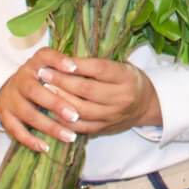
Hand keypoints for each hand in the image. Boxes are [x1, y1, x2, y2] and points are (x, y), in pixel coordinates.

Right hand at [0, 47, 82, 153]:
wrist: (8, 88)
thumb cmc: (40, 78)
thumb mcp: (51, 65)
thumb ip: (66, 67)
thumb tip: (88, 70)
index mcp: (34, 63)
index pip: (45, 57)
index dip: (58, 61)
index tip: (74, 68)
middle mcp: (20, 79)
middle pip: (34, 90)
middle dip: (55, 104)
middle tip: (75, 115)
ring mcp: (11, 98)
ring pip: (28, 114)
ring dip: (49, 127)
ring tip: (69, 137)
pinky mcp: (5, 116)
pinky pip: (16, 130)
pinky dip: (30, 140)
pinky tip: (45, 147)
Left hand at [34, 56, 161, 137]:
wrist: (146, 105)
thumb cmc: (127, 79)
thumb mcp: (120, 65)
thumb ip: (98, 65)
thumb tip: (65, 59)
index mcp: (126, 77)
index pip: (99, 69)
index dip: (78, 65)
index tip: (59, 60)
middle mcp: (121, 97)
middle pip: (87, 90)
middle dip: (62, 81)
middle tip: (43, 73)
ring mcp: (113, 116)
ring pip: (81, 110)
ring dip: (60, 100)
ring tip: (44, 90)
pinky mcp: (105, 129)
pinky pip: (81, 127)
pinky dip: (64, 120)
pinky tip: (51, 110)